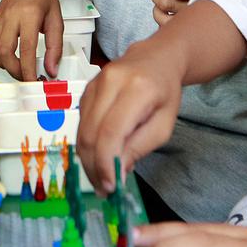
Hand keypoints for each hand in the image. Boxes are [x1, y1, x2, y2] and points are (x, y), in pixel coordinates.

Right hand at [0, 0, 61, 80]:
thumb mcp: (57, 21)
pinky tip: (6, 57)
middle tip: (26, 77)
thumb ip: (55, 47)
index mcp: (29, 13)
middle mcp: (11, 16)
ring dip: (3, 65)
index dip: (29, 68)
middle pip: (5, 51)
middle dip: (15, 70)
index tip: (33, 80)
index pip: (27, 47)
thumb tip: (51, 69)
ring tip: (17, 67)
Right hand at [76, 44, 183, 194]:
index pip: (111, 132)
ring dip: (88, 158)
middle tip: (103, 188)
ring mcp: (94, 83)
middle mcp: (110, 82)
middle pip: (91, 133)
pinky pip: (81, 122)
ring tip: (100, 177)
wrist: (156, 58)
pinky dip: (88, 144)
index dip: (106, 163)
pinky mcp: (86, 88)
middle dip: (94, 166)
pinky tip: (98, 156)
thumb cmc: (165, 93)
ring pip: (82, 130)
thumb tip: (117, 173)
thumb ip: (140, 148)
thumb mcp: (164, 125)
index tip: (110, 186)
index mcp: (136, 90)